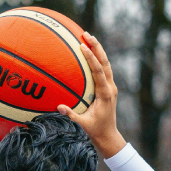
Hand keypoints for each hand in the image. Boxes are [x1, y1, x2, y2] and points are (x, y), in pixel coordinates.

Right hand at [57, 32, 125, 157]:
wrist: (108, 136)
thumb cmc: (95, 130)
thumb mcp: (83, 124)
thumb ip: (71, 115)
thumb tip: (59, 107)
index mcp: (106, 94)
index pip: (99, 71)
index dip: (92, 58)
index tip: (83, 46)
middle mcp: (110, 88)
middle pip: (105, 62)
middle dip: (97, 47)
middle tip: (86, 34)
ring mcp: (111, 87)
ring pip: (106, 64)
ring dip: (98, 50)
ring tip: (87, 38)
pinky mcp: (108, 88)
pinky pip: (103, 69)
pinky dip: (97, 59)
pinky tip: (87, 53)